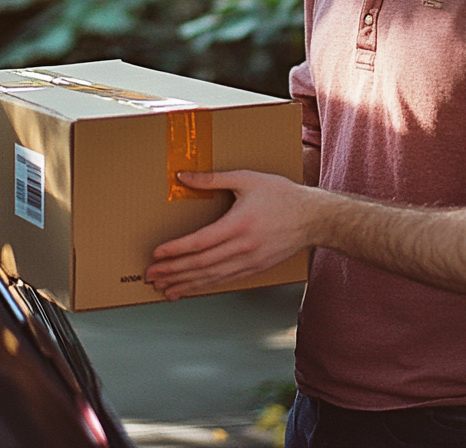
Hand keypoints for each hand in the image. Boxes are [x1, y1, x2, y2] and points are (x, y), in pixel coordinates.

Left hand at [144, 169, 320, 300]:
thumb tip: (184, 176)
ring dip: (186, 284)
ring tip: (165, 288)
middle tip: (152, 276)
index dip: (176, 250)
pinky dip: (205, 286)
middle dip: (174, 271)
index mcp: (239, 224)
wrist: (314, 217)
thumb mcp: (248, 179)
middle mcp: (243, 247)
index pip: (200, 242)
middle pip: (201, 264)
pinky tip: (191, 288)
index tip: (157, 254)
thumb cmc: (281, 195)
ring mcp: (250, 261)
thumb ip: (214, 178)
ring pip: (211, 277)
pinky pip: (225, 280)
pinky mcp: (255, 268)